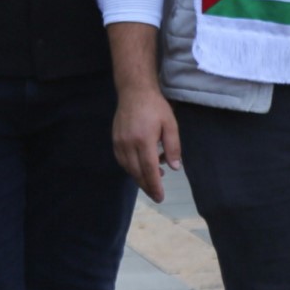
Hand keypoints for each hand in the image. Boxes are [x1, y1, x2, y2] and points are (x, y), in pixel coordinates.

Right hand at [114, 85, 181, 202]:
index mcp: (144, 140)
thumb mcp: (171, 125)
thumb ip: (173, 147)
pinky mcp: (114, 139)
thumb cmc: (156, 107)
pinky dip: (130, 167)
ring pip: (127, 167)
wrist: (134, 92)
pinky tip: (140, 166)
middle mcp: (128, 144)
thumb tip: (174, 167)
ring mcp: (119, 142)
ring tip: (152, 179)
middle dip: (147, 185)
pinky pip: (121, 159)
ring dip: (139, 177)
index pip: (149, 169)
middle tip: (157, 195)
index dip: (154, 185)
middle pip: (136, 172)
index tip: (160, 197)